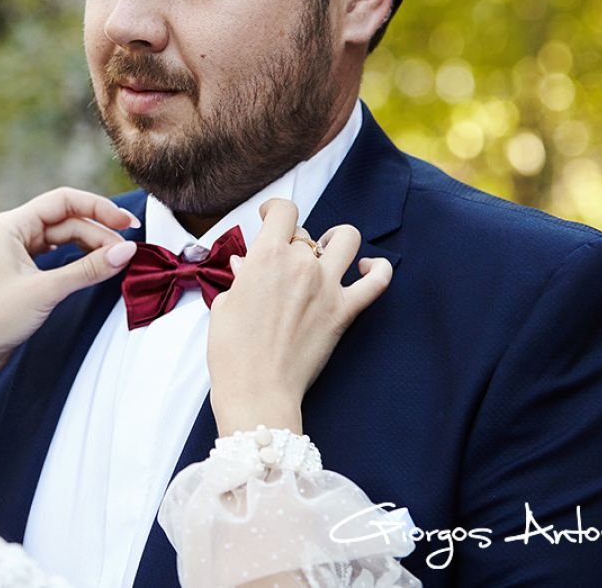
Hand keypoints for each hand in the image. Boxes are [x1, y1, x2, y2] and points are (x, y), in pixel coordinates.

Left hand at [0, 187, 138, 437]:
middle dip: (99, 233)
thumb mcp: (46, 291)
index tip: (127, 224)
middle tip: (128, 252)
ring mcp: (19, 251)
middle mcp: (14, 231)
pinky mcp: (25, 271)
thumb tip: (127, 251)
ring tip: (117, 260)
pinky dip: (80, 260)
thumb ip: (88, 269)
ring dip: (92, 247)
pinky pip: (59, 256)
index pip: (63, 201)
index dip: (99, 208)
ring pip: (65, 238)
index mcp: (11, 225)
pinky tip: (97, 267)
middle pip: (68, 220)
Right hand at [207, 198, 391, 436]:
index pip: (282, 210)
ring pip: (346, 238)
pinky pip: (377, 281)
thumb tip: (245, 266)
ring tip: (326, 252)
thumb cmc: (232, 352)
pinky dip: (377, 269)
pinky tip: (366, 267)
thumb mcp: (224, 305)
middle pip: (305, 232)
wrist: (258, 391)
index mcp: (266, 256)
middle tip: (282, 264)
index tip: (269, 218)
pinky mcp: (345, 312)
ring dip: (335, 240)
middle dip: (293, 242)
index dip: (275, 210)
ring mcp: (328, 286)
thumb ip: (240, 278)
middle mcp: (301, 264)